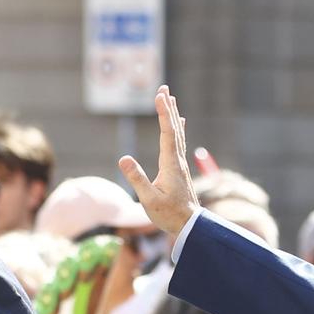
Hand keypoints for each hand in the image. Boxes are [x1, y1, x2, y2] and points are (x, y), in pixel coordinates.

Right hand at [116, 87, 200, 238]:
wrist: (190, 225)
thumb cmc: (168, 214)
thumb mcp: (149, 199)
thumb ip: (137, 179)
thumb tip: (123, 158)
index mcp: (170, 164)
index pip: (167, 133)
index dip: (163, 113)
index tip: (159, 95)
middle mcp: (177, 160)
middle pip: (174, 128)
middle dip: (168, 107)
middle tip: (164, 88)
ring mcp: (180, 164)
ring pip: (177, 133)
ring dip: (173, 114)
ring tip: (170, 98)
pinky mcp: (179, 168)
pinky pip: (178, 141)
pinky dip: (178, 127)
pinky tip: (180, 122)